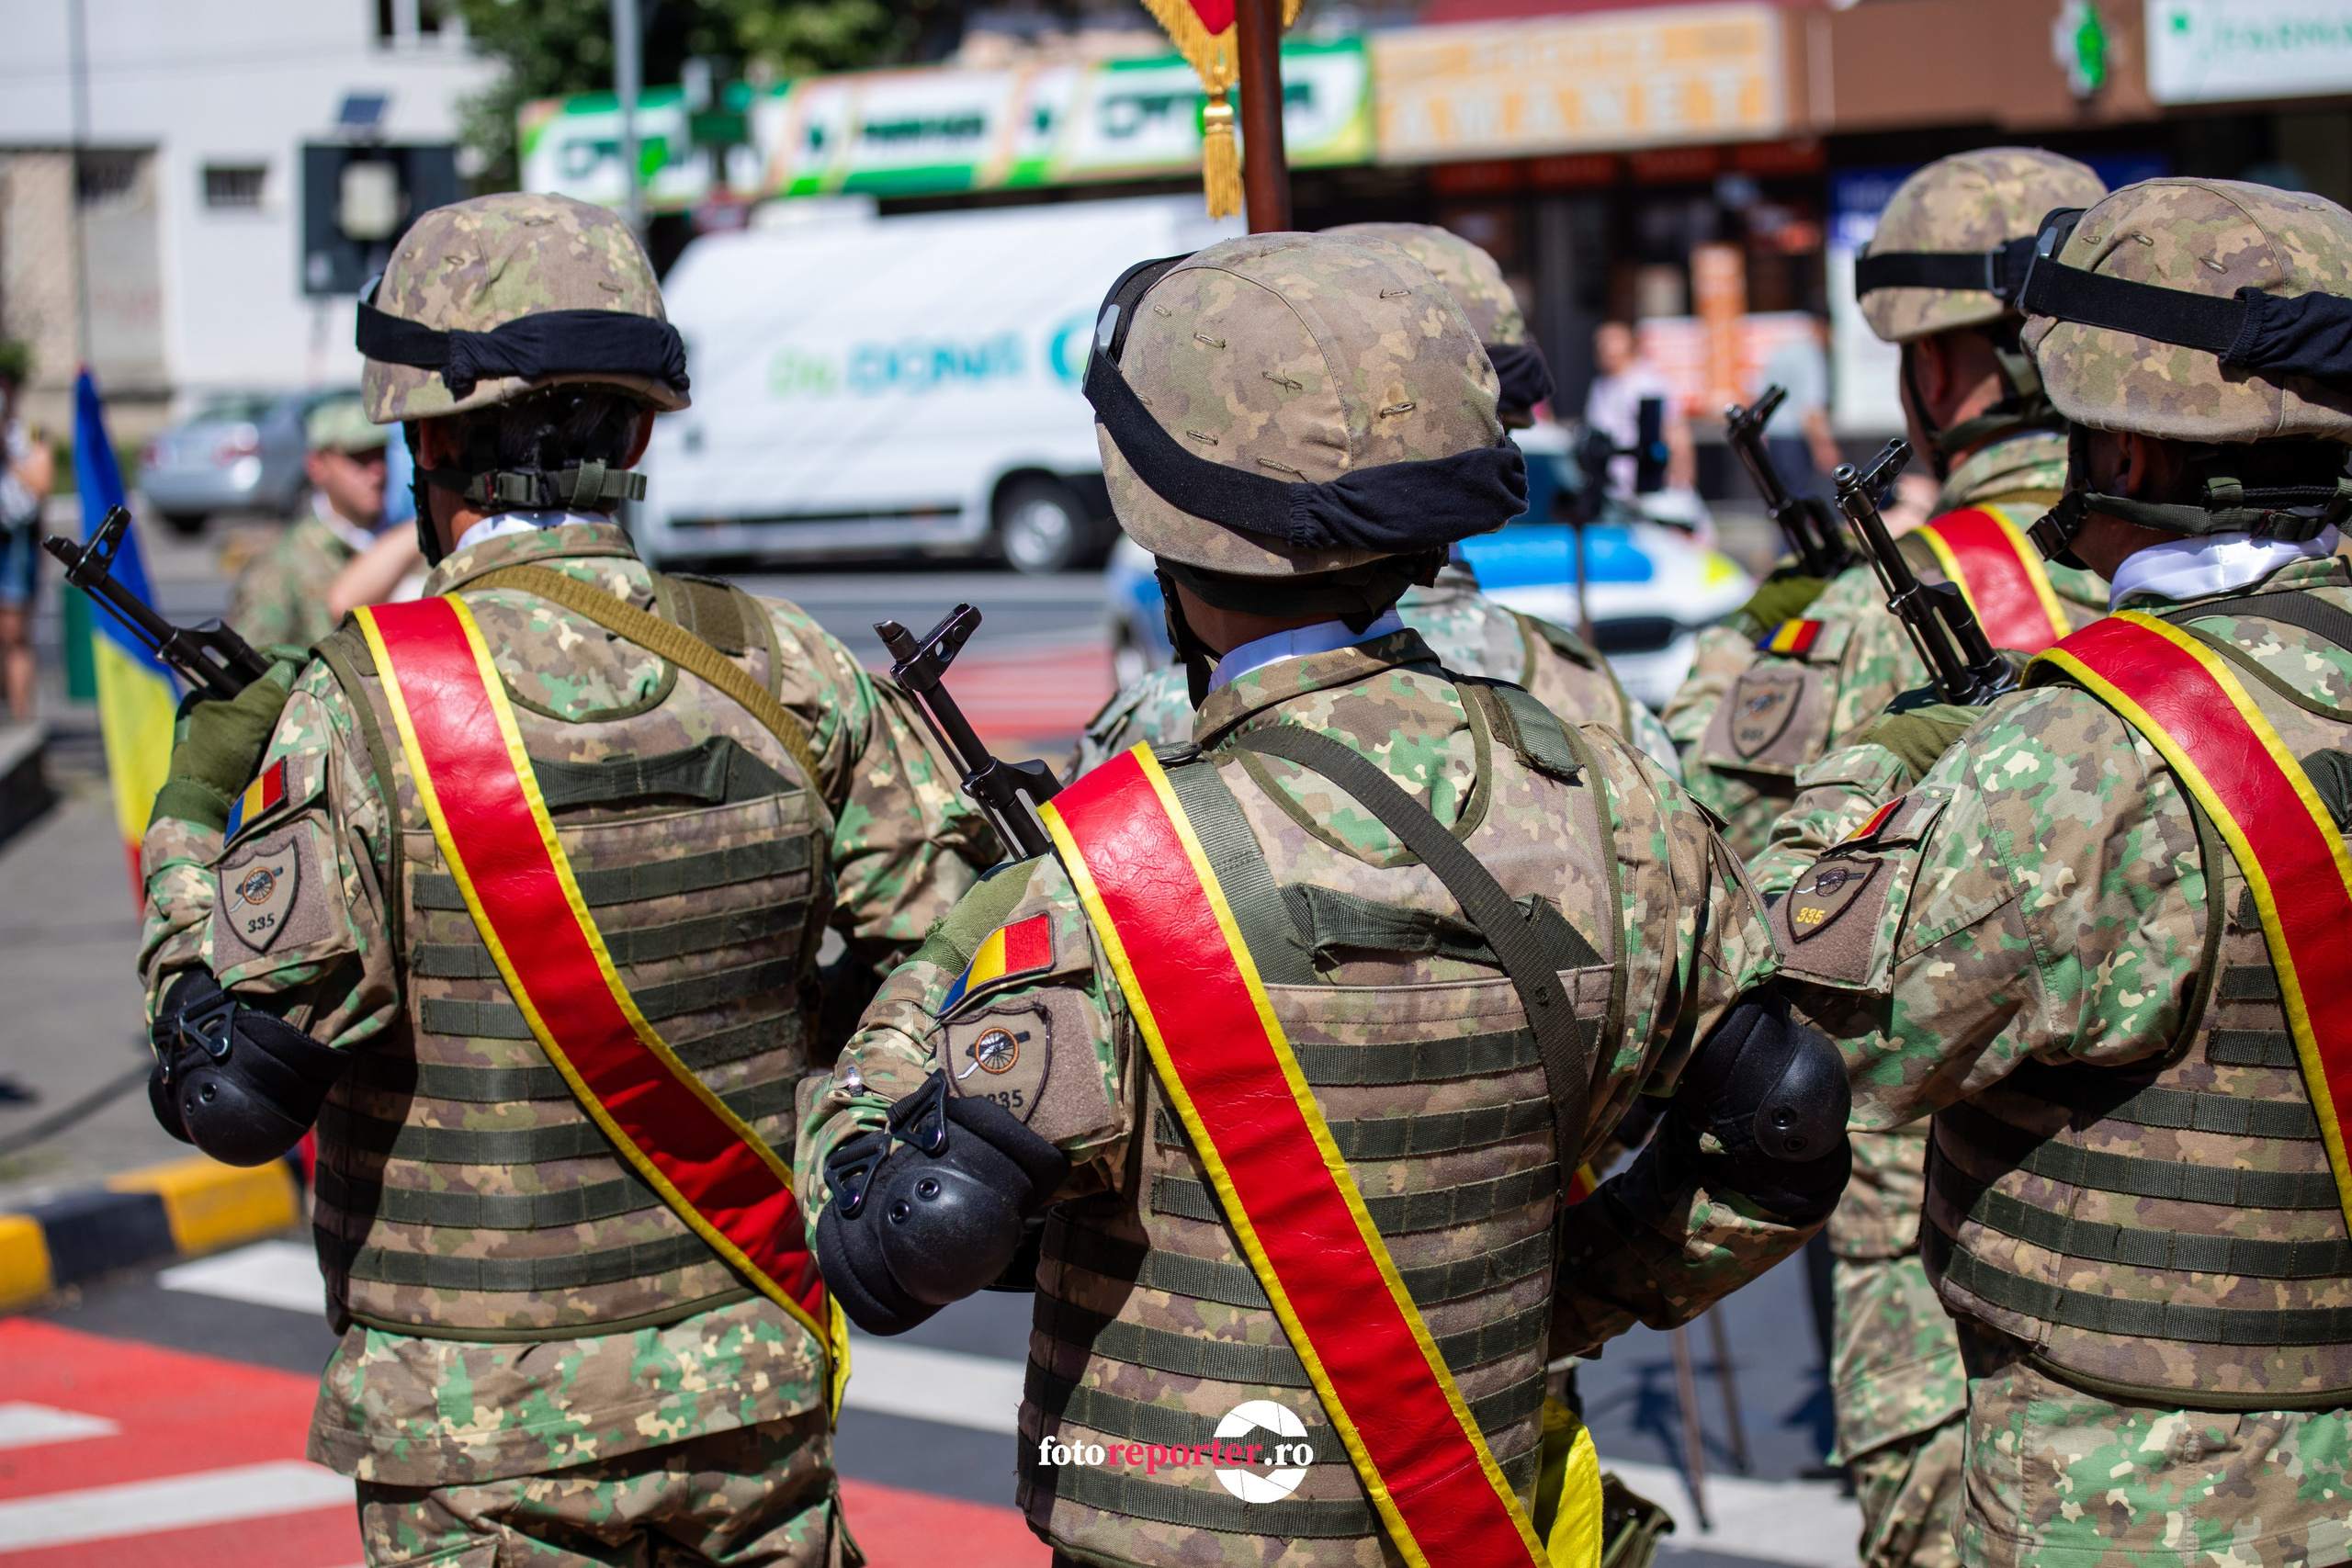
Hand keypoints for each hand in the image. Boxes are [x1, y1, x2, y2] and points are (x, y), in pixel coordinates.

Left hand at [148, 660, 301, 832]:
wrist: (208, 813)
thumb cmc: (217, 761)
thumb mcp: (244, 719)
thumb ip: (268, 689)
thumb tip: (289, 666)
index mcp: (208, 693)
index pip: (248, 662)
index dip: (278, 658)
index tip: (306, 660)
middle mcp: (219, 709)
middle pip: (264, 685)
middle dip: (289, 685)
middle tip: (314, 687)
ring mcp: (234, 732)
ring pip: (272, 709)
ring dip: (291, 711)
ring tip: (313, 712)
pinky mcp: (248, 753)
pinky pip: (275, 732)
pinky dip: (290, 731)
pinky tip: (304, 734)